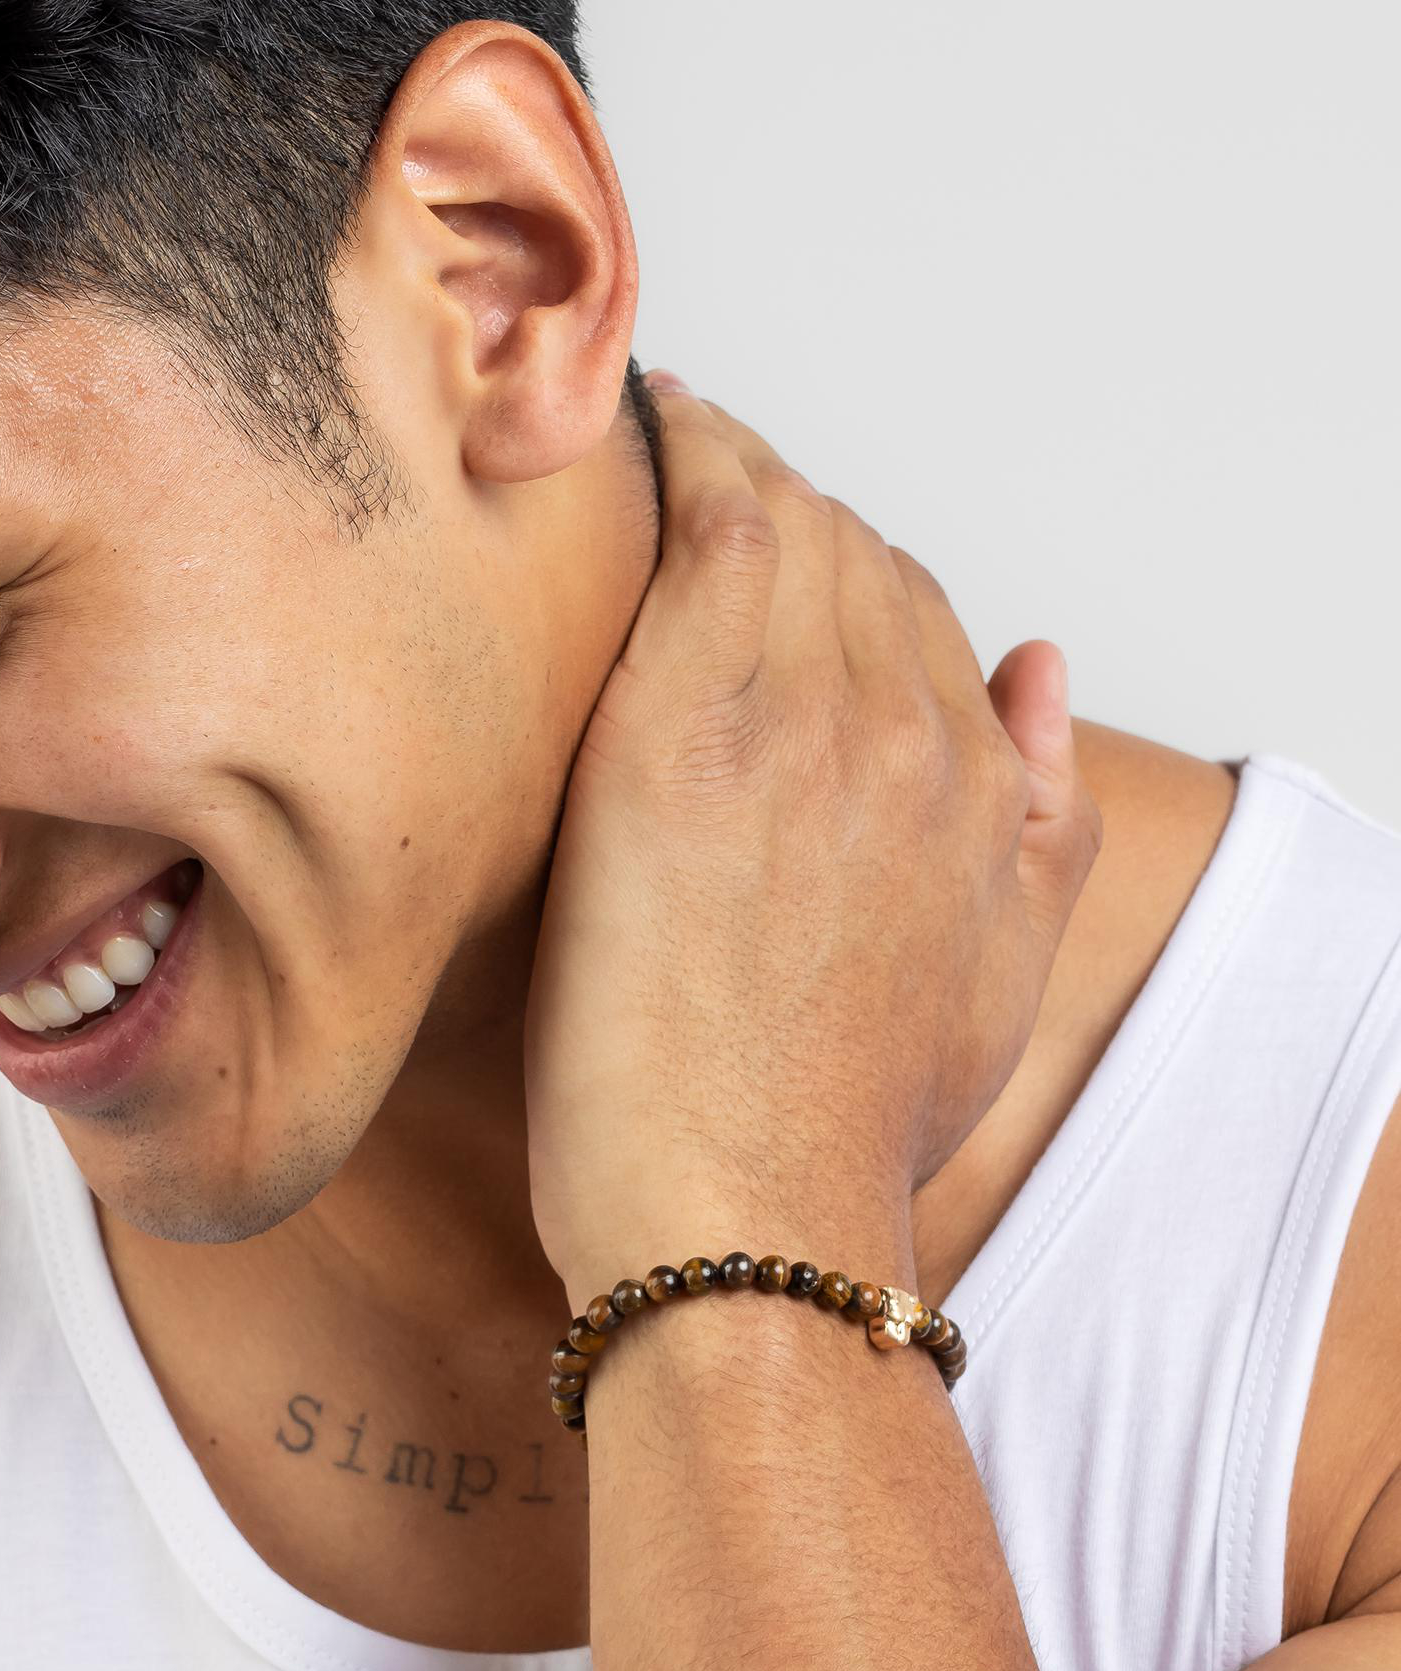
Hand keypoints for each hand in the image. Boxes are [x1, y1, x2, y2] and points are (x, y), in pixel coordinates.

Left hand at [522, 379, 1102, 1309]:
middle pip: (854, 558)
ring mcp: (805, 720)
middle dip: (781, 521)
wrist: (749, 1220)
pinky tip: (643, 433)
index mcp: (982, 789)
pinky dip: (686, 458)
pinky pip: (708, 523)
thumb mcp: (1000, 985)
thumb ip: (1042, 819)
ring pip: (787, 523)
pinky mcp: (685, 730)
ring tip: (662, 452)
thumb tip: (1043, 673)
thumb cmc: (838, 1131)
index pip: (919, 616)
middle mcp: (915, 731)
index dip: (838, 580)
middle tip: (694, 503)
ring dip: (730, 476)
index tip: (772, 563)